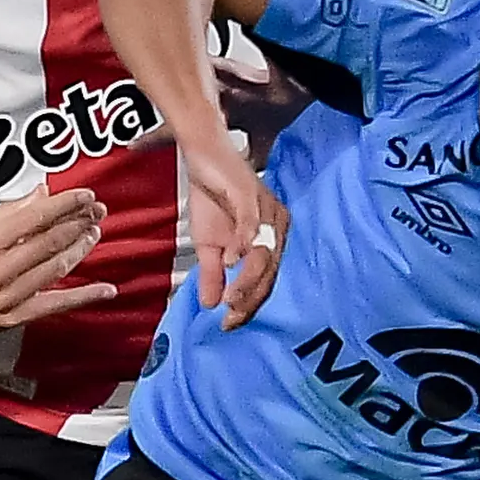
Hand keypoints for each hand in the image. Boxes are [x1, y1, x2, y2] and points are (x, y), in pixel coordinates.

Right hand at [0, 188, 113, 344]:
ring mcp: (8, 296)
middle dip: (78, 223)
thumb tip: (43, 195)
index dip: (64, 205)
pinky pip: (56, 304)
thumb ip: (10, 211)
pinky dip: (83, 297)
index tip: (85, 196)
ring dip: (81, 248)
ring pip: (56, 268)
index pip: (34, 218)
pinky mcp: (16, 317)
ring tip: (94, 232)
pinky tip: (105, 289)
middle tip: (97, 211)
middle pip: (49, 242)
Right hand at [180, 133, 288, 327]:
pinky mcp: (251, 195)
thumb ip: (212, 273)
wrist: (202, 155)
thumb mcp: (207, 243)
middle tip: (230, 319)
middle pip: (269, 272)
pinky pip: (252, 226)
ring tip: (230, 300)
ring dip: (247, 280)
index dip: (248, 304)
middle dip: (249, 299)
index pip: (265, 279)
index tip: (229, 324)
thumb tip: (210, 304)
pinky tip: (231, 262)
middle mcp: (276, 225)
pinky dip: (242, 246)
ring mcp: (266, 210)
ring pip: (263, 254)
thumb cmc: (212, 194)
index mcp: (271, 237)